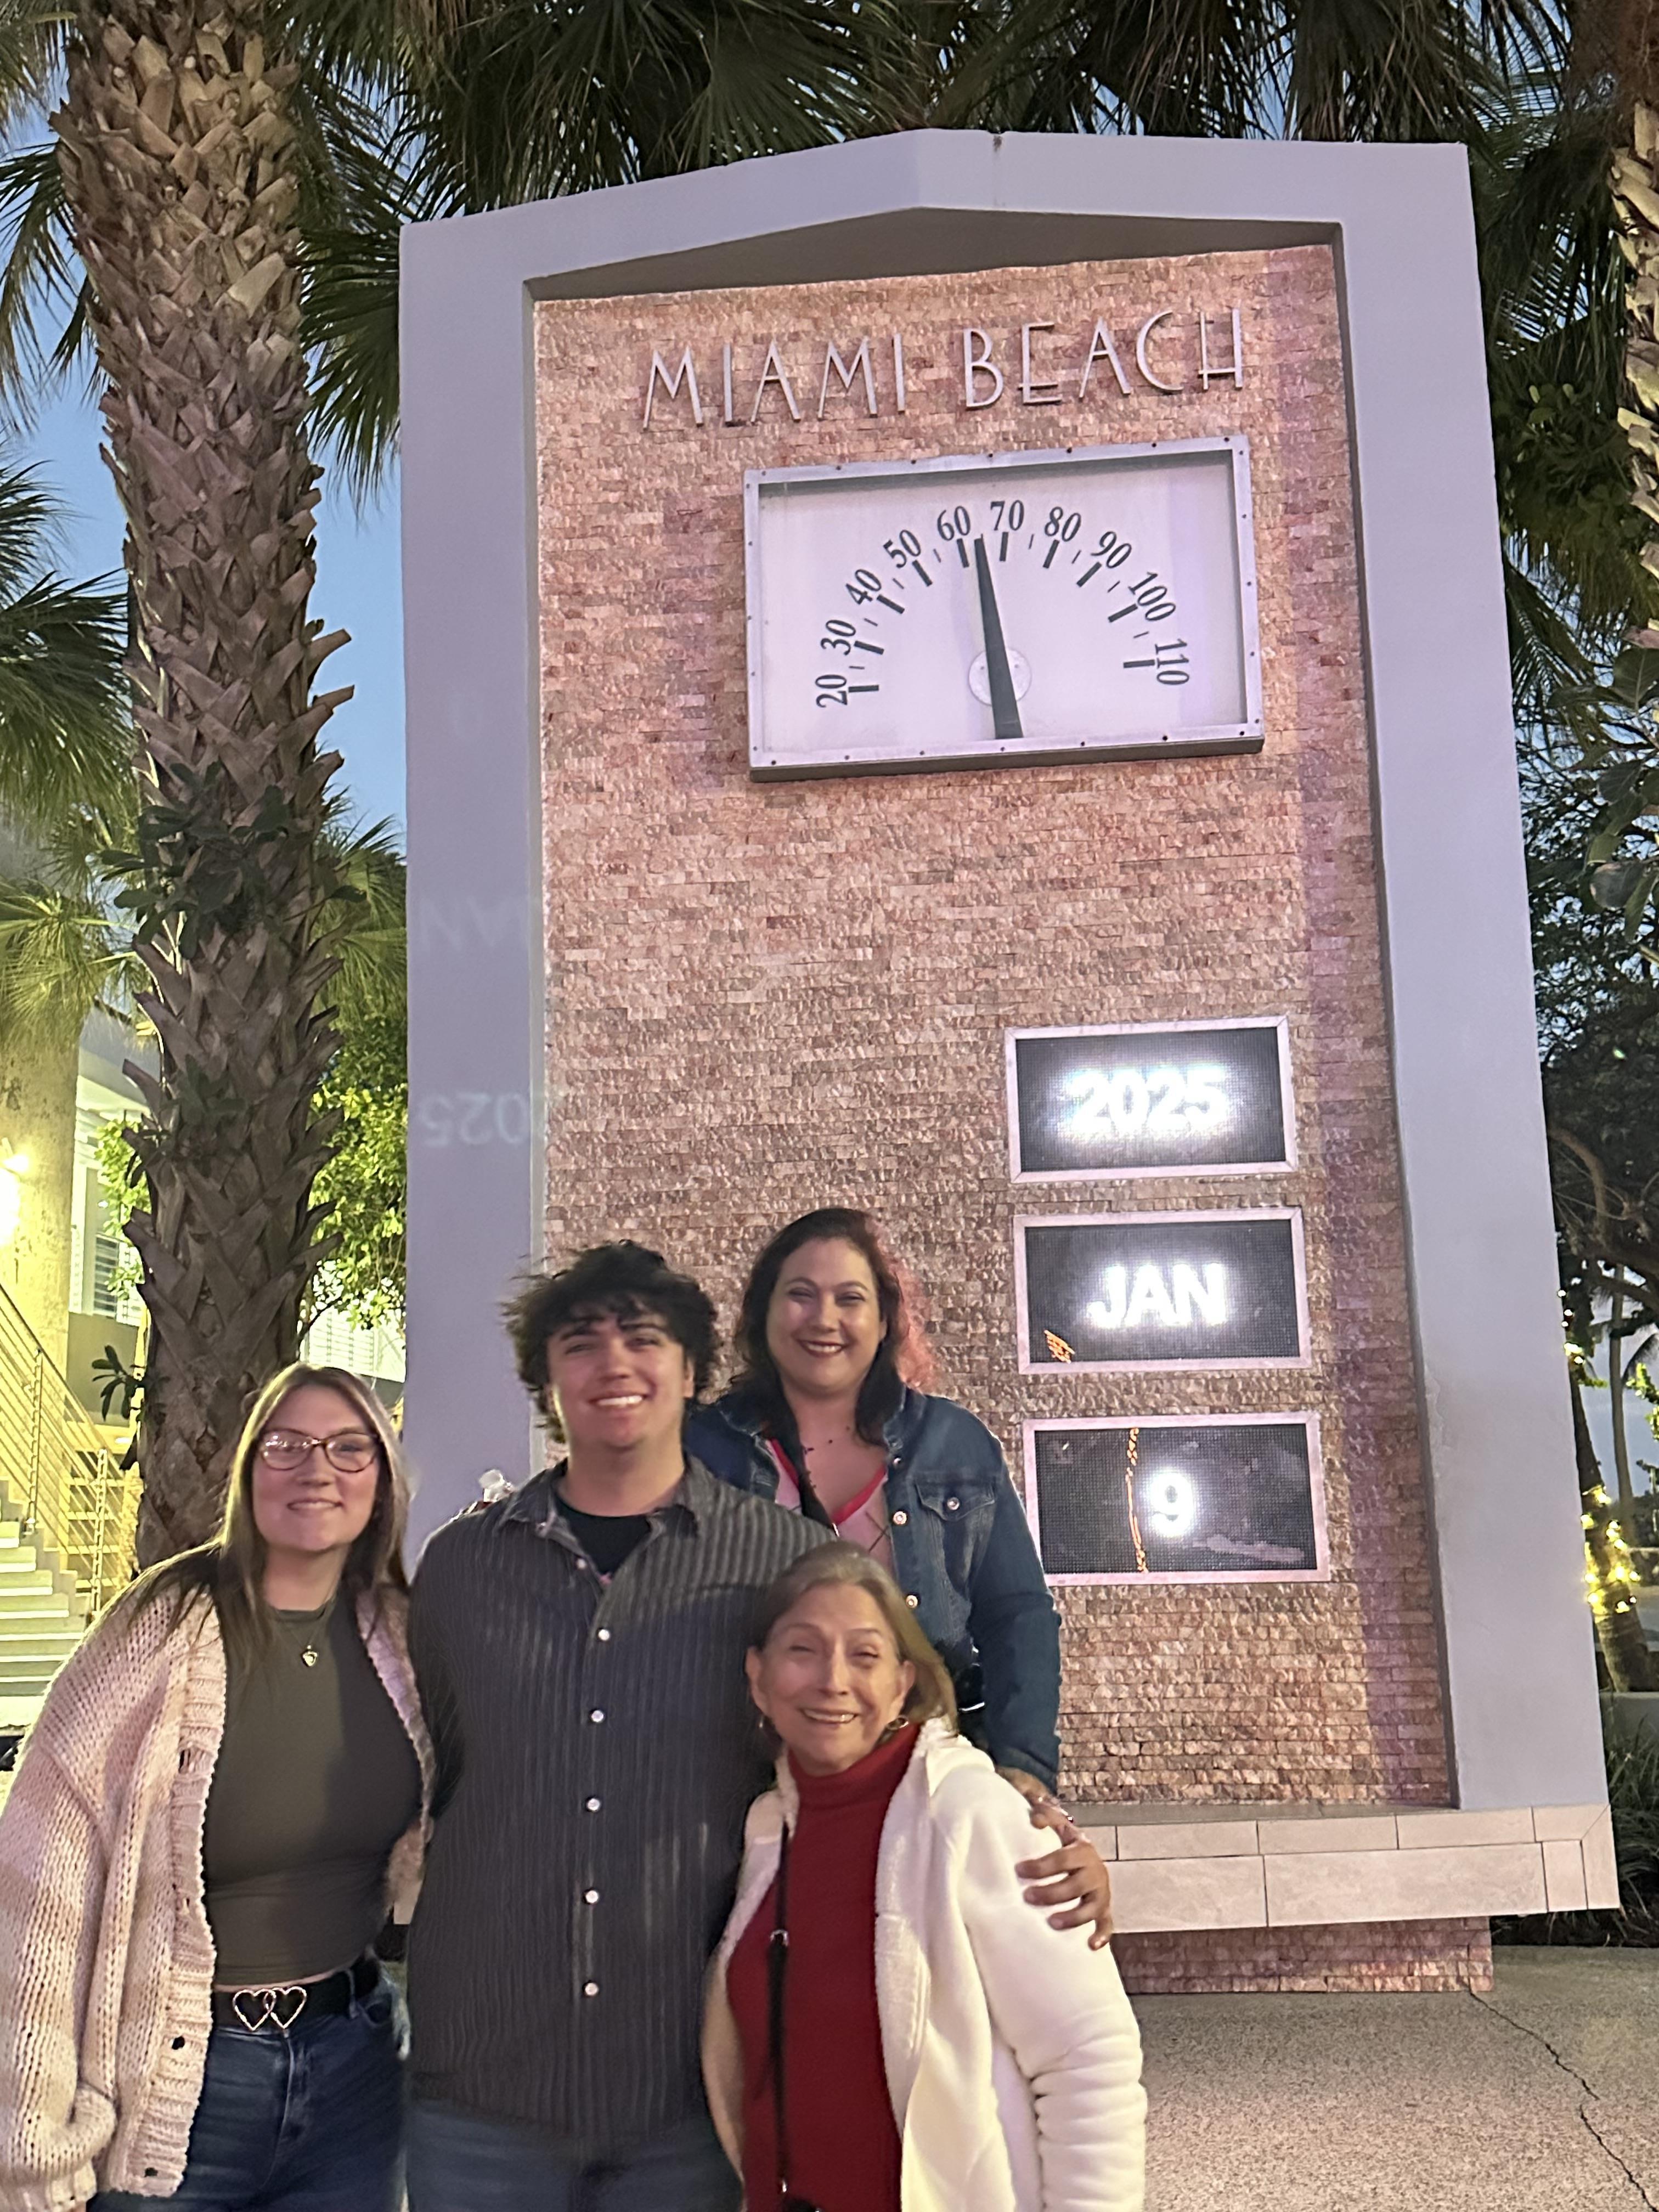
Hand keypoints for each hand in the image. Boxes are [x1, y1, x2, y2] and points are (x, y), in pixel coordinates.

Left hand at [1000, 1765, 1113, 1949]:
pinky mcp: (1105, 1910)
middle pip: (1075, 1885)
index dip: (1042, 1864)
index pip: (1062, 1857)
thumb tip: (1032, 1811)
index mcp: (1082, 1849)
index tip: (1020, 1869)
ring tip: (1051, 1922)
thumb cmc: (1066, 1845)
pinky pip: (1106, 1925)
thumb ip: (1046, 1816)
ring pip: (1091, 1908)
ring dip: (1072, 1917)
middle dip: (1051, 1892)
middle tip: (1027, 1896)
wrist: (1089, 1859)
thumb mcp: (1060, 1827)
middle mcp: (1095, 1871)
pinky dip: (1101, 1935)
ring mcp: (1101, 1893)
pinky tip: (1090, 1945)